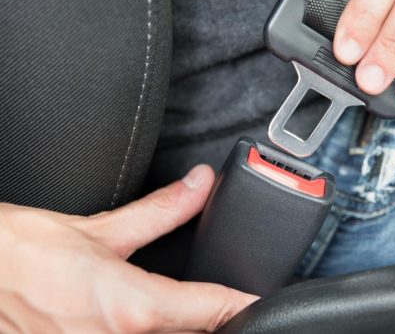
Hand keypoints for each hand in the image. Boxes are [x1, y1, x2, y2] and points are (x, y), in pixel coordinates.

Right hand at [0, 165, 257, 332]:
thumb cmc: (22, 254)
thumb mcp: (100, 229)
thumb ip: (161, 210)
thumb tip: (200, 185)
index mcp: (133, 307)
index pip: (212, 308)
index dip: (243, 304)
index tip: (260, 302)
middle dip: (210, 318)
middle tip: (216, 301)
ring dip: (179, 328)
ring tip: (176, 308)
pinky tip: (138, 322)